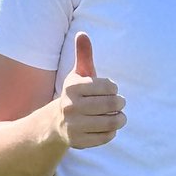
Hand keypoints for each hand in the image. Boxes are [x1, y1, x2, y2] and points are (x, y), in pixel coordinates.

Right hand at [58, 33, 125, 148]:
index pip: (108, 86)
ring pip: (111, 122)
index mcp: (72, 87)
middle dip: (120, 103)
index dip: (114, 88)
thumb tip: (82, 33)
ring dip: (120, 119)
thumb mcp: (78, 74)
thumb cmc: (75, 94)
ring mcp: (73, 125)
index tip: (111, 89)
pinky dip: (112, 132)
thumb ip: (83, 55)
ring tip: (119, 116)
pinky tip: (108, 127)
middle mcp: (70, 106)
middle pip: (111, 104)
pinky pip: (106, 137)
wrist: (56, 123)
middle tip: (119, 103)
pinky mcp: (78, 141)